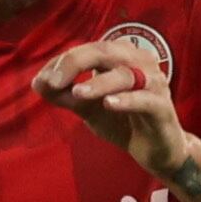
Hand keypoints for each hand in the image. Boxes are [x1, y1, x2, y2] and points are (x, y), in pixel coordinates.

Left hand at [33, 39, 194, 177]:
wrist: (155, 151)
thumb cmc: (124, 122)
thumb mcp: (88, 108)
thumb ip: (65, 96)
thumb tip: (37, 83)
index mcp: (121, 57)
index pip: (87, 50)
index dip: (63, 62)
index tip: (42, 80)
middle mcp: (139, 63)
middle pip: (105, 52)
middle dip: (76, 63)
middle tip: (53, 81)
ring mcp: (154, 83)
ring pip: (125, 74)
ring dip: (99, 83)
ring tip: (77, 93)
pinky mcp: (162, 108)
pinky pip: (144, 100)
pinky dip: (126, 100)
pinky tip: (108, 104)